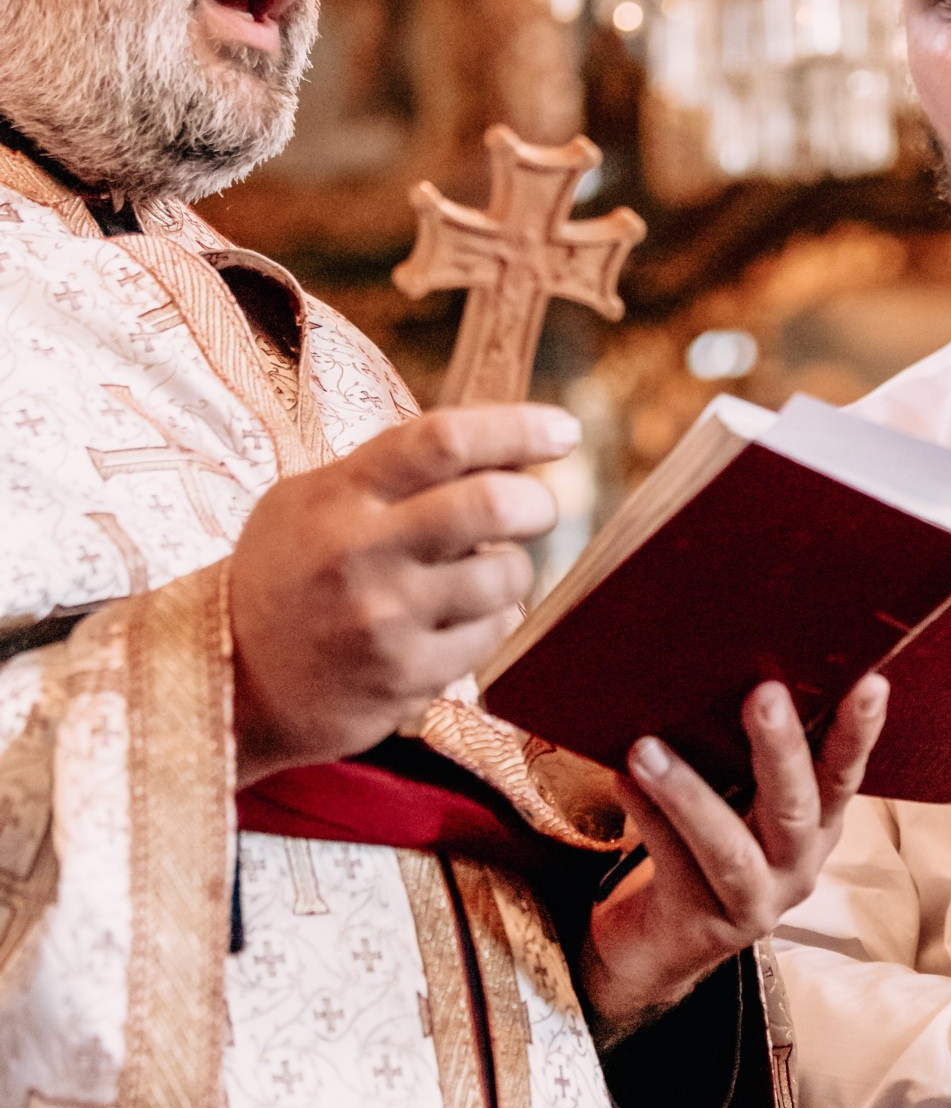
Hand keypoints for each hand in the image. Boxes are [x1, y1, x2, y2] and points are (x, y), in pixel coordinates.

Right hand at [230, 404, 577, 783]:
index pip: (442, 440)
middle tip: (535, 507)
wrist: (230, 679)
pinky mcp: (405, 676)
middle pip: (492, 505)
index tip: (563, 430)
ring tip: (478, 572)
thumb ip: (393, 474)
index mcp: (340, 494)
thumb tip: (503, 452)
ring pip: (505, 575)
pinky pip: (493, 634)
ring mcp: (385, 620)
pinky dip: (491, 620)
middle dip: (536, 502)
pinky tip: (454, 621)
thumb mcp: (312, 501)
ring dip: (510, 568)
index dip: (516, 428)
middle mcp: (361, 552)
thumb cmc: (285, 575)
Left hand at [580, 675, 888, 1033]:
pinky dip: (647, 819)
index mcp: (816, 827)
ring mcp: (754, 904)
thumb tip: (717, 666)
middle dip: (781, 750)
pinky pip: (674, 868)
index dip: (860, 733)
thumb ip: (738, 757)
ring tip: (647, 748)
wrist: (659, 944)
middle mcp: (797, 867)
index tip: (871, 682)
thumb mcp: (734, 801)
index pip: (844, 774)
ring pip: (730, 850)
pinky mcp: (702, 927)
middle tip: (764, 694)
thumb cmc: (698, 849)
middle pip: (796, 809)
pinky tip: (623, 779)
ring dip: (690, 794)